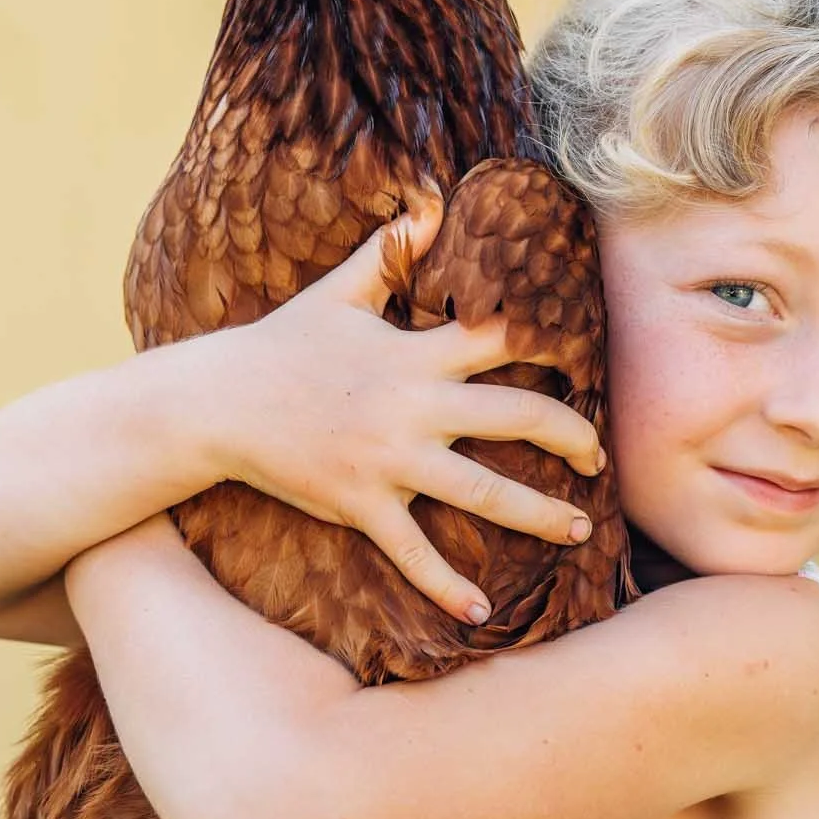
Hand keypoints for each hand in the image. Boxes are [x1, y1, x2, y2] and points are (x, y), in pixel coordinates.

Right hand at [213, 204, 604, 623]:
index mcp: (415, 354)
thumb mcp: (336, 291)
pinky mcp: (362, 504)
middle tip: (601, 460)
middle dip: (571, 437)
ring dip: (540, 515)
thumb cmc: (279, 346)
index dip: (553, 345)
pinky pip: (414, 553)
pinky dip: (446, 588)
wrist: (218, 403)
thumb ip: (388, 252)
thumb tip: (428, 203)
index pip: (502, 340)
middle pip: (517, 417)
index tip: (589, 360)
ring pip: (484, 492)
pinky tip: (479, 615)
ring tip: (579, 532)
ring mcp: (390, 460)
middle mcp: (415, 407)